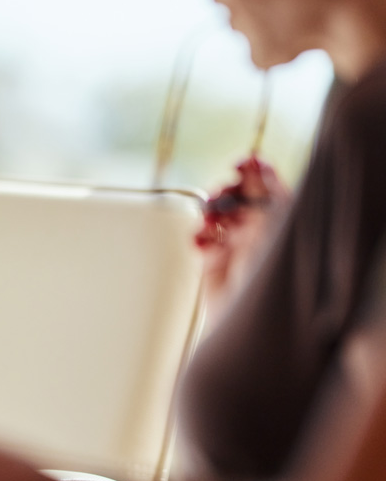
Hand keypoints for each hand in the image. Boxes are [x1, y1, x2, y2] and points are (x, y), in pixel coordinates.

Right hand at [195, 156, 289, 317]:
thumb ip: (262, 191)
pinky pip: (202, 239)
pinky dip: (199, 236)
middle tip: (220, 196)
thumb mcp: (272, 226)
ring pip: (216, 214)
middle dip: (226, 192)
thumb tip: (256, 160)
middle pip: (237, 196)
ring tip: (210, 221)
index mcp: (282, 220)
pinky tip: (202, 240)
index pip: (267, 185)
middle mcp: (260, 231)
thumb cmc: (275, 278)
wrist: (253, 320)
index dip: (252, 171)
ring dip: (210, 213)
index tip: (239, 163)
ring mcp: (236, 246)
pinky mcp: (214, 262)